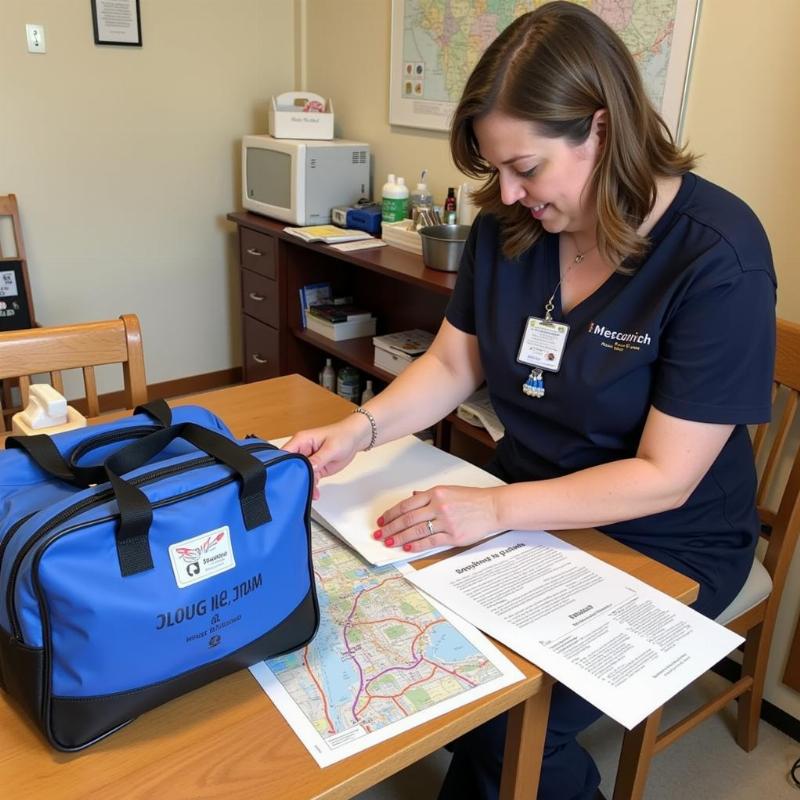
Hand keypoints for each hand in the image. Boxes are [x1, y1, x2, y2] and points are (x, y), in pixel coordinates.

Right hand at [283, 415, 369, 498]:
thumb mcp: (331, 447)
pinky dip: (312, 486)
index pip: (285, 454)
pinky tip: (315, 493)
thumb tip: (309, 468)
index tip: (286, 477)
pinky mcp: (315, 468)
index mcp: (301, 440)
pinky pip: (309, 479)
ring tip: (312, 493)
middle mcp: (302, 450)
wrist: (355, 439)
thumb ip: (319, 458)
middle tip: (300, 488)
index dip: (283, 466)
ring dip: (305, 484)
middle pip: (291, 467)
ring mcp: (308, 460)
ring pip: (300, 475)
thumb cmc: (343, 435)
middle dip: (294, 478)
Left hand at [375, 485, 498, 553]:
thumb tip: (412, 498)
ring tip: (389, 542)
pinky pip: (431, 541)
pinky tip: (408, 547)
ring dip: (400, 538)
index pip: (407, 505)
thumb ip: (429, 495)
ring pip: (417, 531)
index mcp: (436, 493)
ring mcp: (446, 521)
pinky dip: (417, 545)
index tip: (382, 520)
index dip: (391, 514)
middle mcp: (439, 506)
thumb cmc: (472, 499)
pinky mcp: (454, 536)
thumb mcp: (448, 491)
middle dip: (391, 527)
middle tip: (380, 534)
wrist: (492, 507)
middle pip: (408, 518)